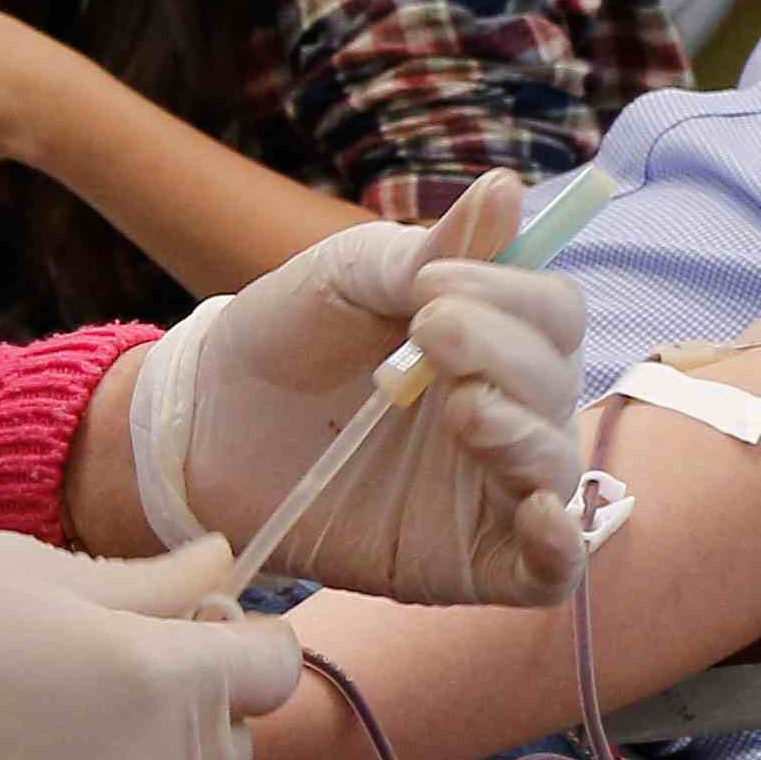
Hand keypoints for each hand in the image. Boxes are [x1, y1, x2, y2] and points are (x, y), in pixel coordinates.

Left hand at [133, 180, 596, 603]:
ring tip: (461, 412)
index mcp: (492, 338)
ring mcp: (490, 491)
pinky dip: (560, 546)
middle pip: (559, 383)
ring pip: (557, 465)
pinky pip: (547, 571)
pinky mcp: (467, 563)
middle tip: (430, 336)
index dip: (513, 297)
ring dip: (524, 434)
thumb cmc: (281, 339)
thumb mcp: (348, 276)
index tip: (432, 288)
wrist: (200, 429)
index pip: (552, 315)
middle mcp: (508, 410)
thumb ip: (432, 248)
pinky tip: (539, 515)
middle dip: (505, 356)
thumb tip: (507, 188)